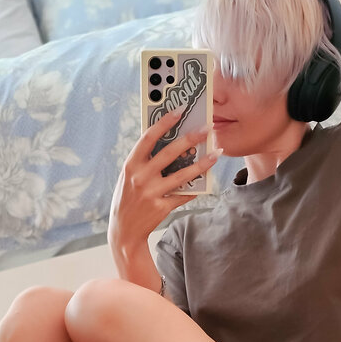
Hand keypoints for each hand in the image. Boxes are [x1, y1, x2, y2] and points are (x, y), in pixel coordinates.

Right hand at [108, 107, 220, 251]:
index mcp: (131, 164)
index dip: (164, 123)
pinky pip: (183, 195)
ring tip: (216, 153)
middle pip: (169, 153)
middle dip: (190, 138)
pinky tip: (206, 182)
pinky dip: (195, 188)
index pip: (148, 137)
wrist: (124, 230)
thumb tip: (169, 140)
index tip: (180, 111)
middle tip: (207, 128)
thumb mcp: (129, 175)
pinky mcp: (161, 207)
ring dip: (202, 163)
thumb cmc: (128, 197)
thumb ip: (145, 160)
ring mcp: (151, 193)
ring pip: (182, 175)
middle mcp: (140, 177)